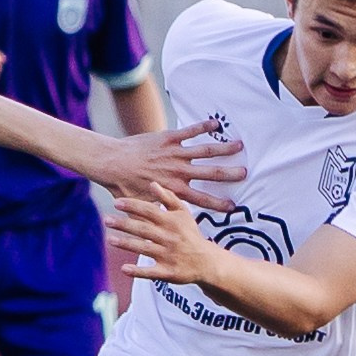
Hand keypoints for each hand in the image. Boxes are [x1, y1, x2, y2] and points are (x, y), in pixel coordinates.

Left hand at [87, 122, 241, 211]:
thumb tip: (160, 231)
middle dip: (229, 174)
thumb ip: (155, 214)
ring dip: (223, 148)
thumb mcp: (142, 205)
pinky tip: (217, 124)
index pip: (201, 199)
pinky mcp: (168, 138)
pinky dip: (203, 126)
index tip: (233, 207)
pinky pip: (190, 131)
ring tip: (239, 146)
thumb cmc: (123, 185)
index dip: (218, 204)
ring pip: (204, 150)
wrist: (111, 162)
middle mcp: (178, 172)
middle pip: (209, 174)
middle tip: (245, 173)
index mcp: (174, 190)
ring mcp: (174, 154)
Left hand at [105, 184, 223, 286]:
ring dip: (126, 244)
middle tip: (106, 219)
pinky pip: (150, 272)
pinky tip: (124, 268)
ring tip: (110, 239)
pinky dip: (138, 271)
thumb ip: (168, 198)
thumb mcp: (183, 214)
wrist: (206, 261)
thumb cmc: (190, 234)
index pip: (150, 211)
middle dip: (124, 224)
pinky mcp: (167, 272)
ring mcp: (168, 255)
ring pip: (144, 248)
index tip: (116, 202)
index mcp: (171, 222)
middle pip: (143, 229)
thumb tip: (152, 183)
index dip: (133, 206)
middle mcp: (169, 237)